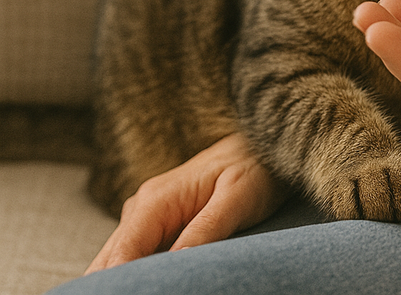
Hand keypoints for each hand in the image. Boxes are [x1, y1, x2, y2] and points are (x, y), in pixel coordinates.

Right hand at [85, 133, 286, 272]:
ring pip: (119, 260)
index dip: (121, 283)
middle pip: (111, 261)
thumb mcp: (237, 199)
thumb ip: (206, 230)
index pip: (121, 254)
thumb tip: (175, 264)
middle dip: (118, 284)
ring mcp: (147, 217)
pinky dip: (139, 274)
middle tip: (141, 293)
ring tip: (146, 290)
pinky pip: (137, 256)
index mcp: (155, 200)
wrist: (261, 148)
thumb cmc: (254, 169)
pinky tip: (152, 284)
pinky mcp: (159, 225)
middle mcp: (142, 207)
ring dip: (129, 280)